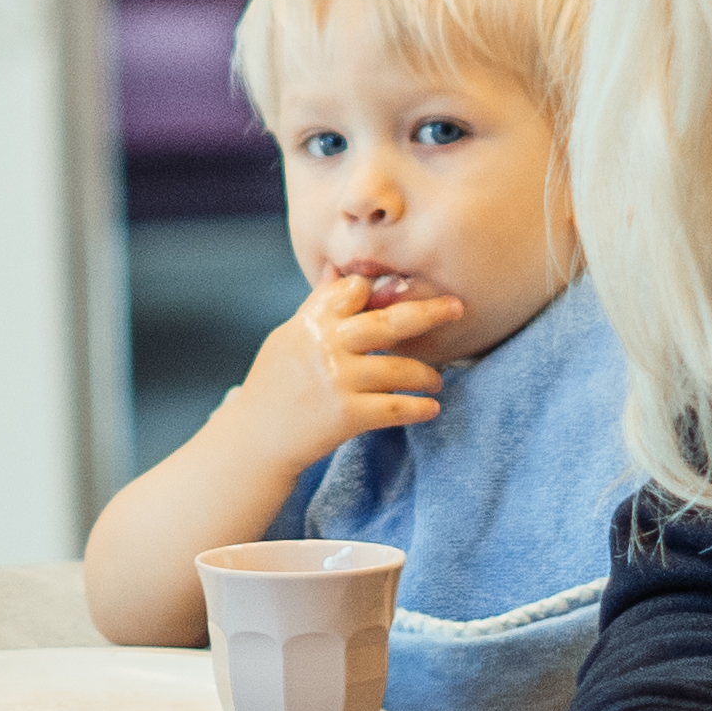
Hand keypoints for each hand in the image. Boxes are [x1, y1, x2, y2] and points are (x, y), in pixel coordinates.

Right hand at [217, 266, 462, 468]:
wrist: (253, 439)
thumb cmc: (272, 386)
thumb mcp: (288, 338)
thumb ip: (316, 306)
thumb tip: (336, 271)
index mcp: (312, 322)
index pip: (355, 290)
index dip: (383, 289)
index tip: (407, 291)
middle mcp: (327, 346)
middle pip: (388, 322)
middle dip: (428, 312)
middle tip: (457, 308)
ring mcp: (338, 380)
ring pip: (399, 368)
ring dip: (426, 374)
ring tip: (436, 380)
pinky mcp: (346, 415)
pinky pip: (396, 407)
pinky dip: (419, 408)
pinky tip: (431, 409)